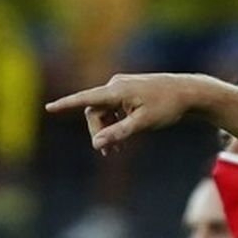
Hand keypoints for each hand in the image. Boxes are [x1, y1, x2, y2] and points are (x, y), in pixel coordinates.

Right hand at [45, 73, 219, 154]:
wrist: (187, 92)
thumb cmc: (167, 107)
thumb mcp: (143, 123)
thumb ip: (119, 133)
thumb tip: (97, 143)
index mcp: (117, 90)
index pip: (86, 99)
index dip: (66, 104)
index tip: (49, 108)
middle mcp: (116, 85)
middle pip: (95, 112)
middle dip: (98, 132)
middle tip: (108, 153)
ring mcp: (121, 87)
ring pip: (104, 112)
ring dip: (106, 130)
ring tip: (115, 151)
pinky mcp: (128, 91)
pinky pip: (113, 109)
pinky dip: (114, 123)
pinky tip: (121, 138)